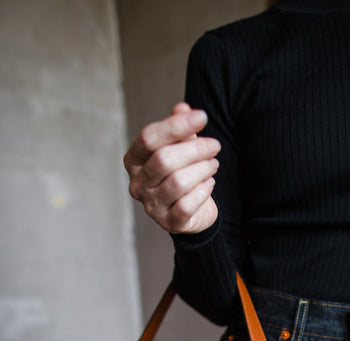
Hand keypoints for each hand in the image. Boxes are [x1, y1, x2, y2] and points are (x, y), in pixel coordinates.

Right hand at [123, 102, 219, 233]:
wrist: (191, 211)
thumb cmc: (182, 172)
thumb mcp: (180, 147)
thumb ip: (180, 128)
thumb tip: (182, 108)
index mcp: (134, 160)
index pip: (149, 138)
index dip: (176, 125)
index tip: (202, 117)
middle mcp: (138, 184)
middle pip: (164, 160)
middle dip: (195, 149)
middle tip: (215, 145)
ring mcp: (151, 205)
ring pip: (177, 182)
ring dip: (202, 170)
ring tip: (214, 164)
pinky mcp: (168, 223)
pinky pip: (187, 205)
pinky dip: (203, 191)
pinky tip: (209, 184)